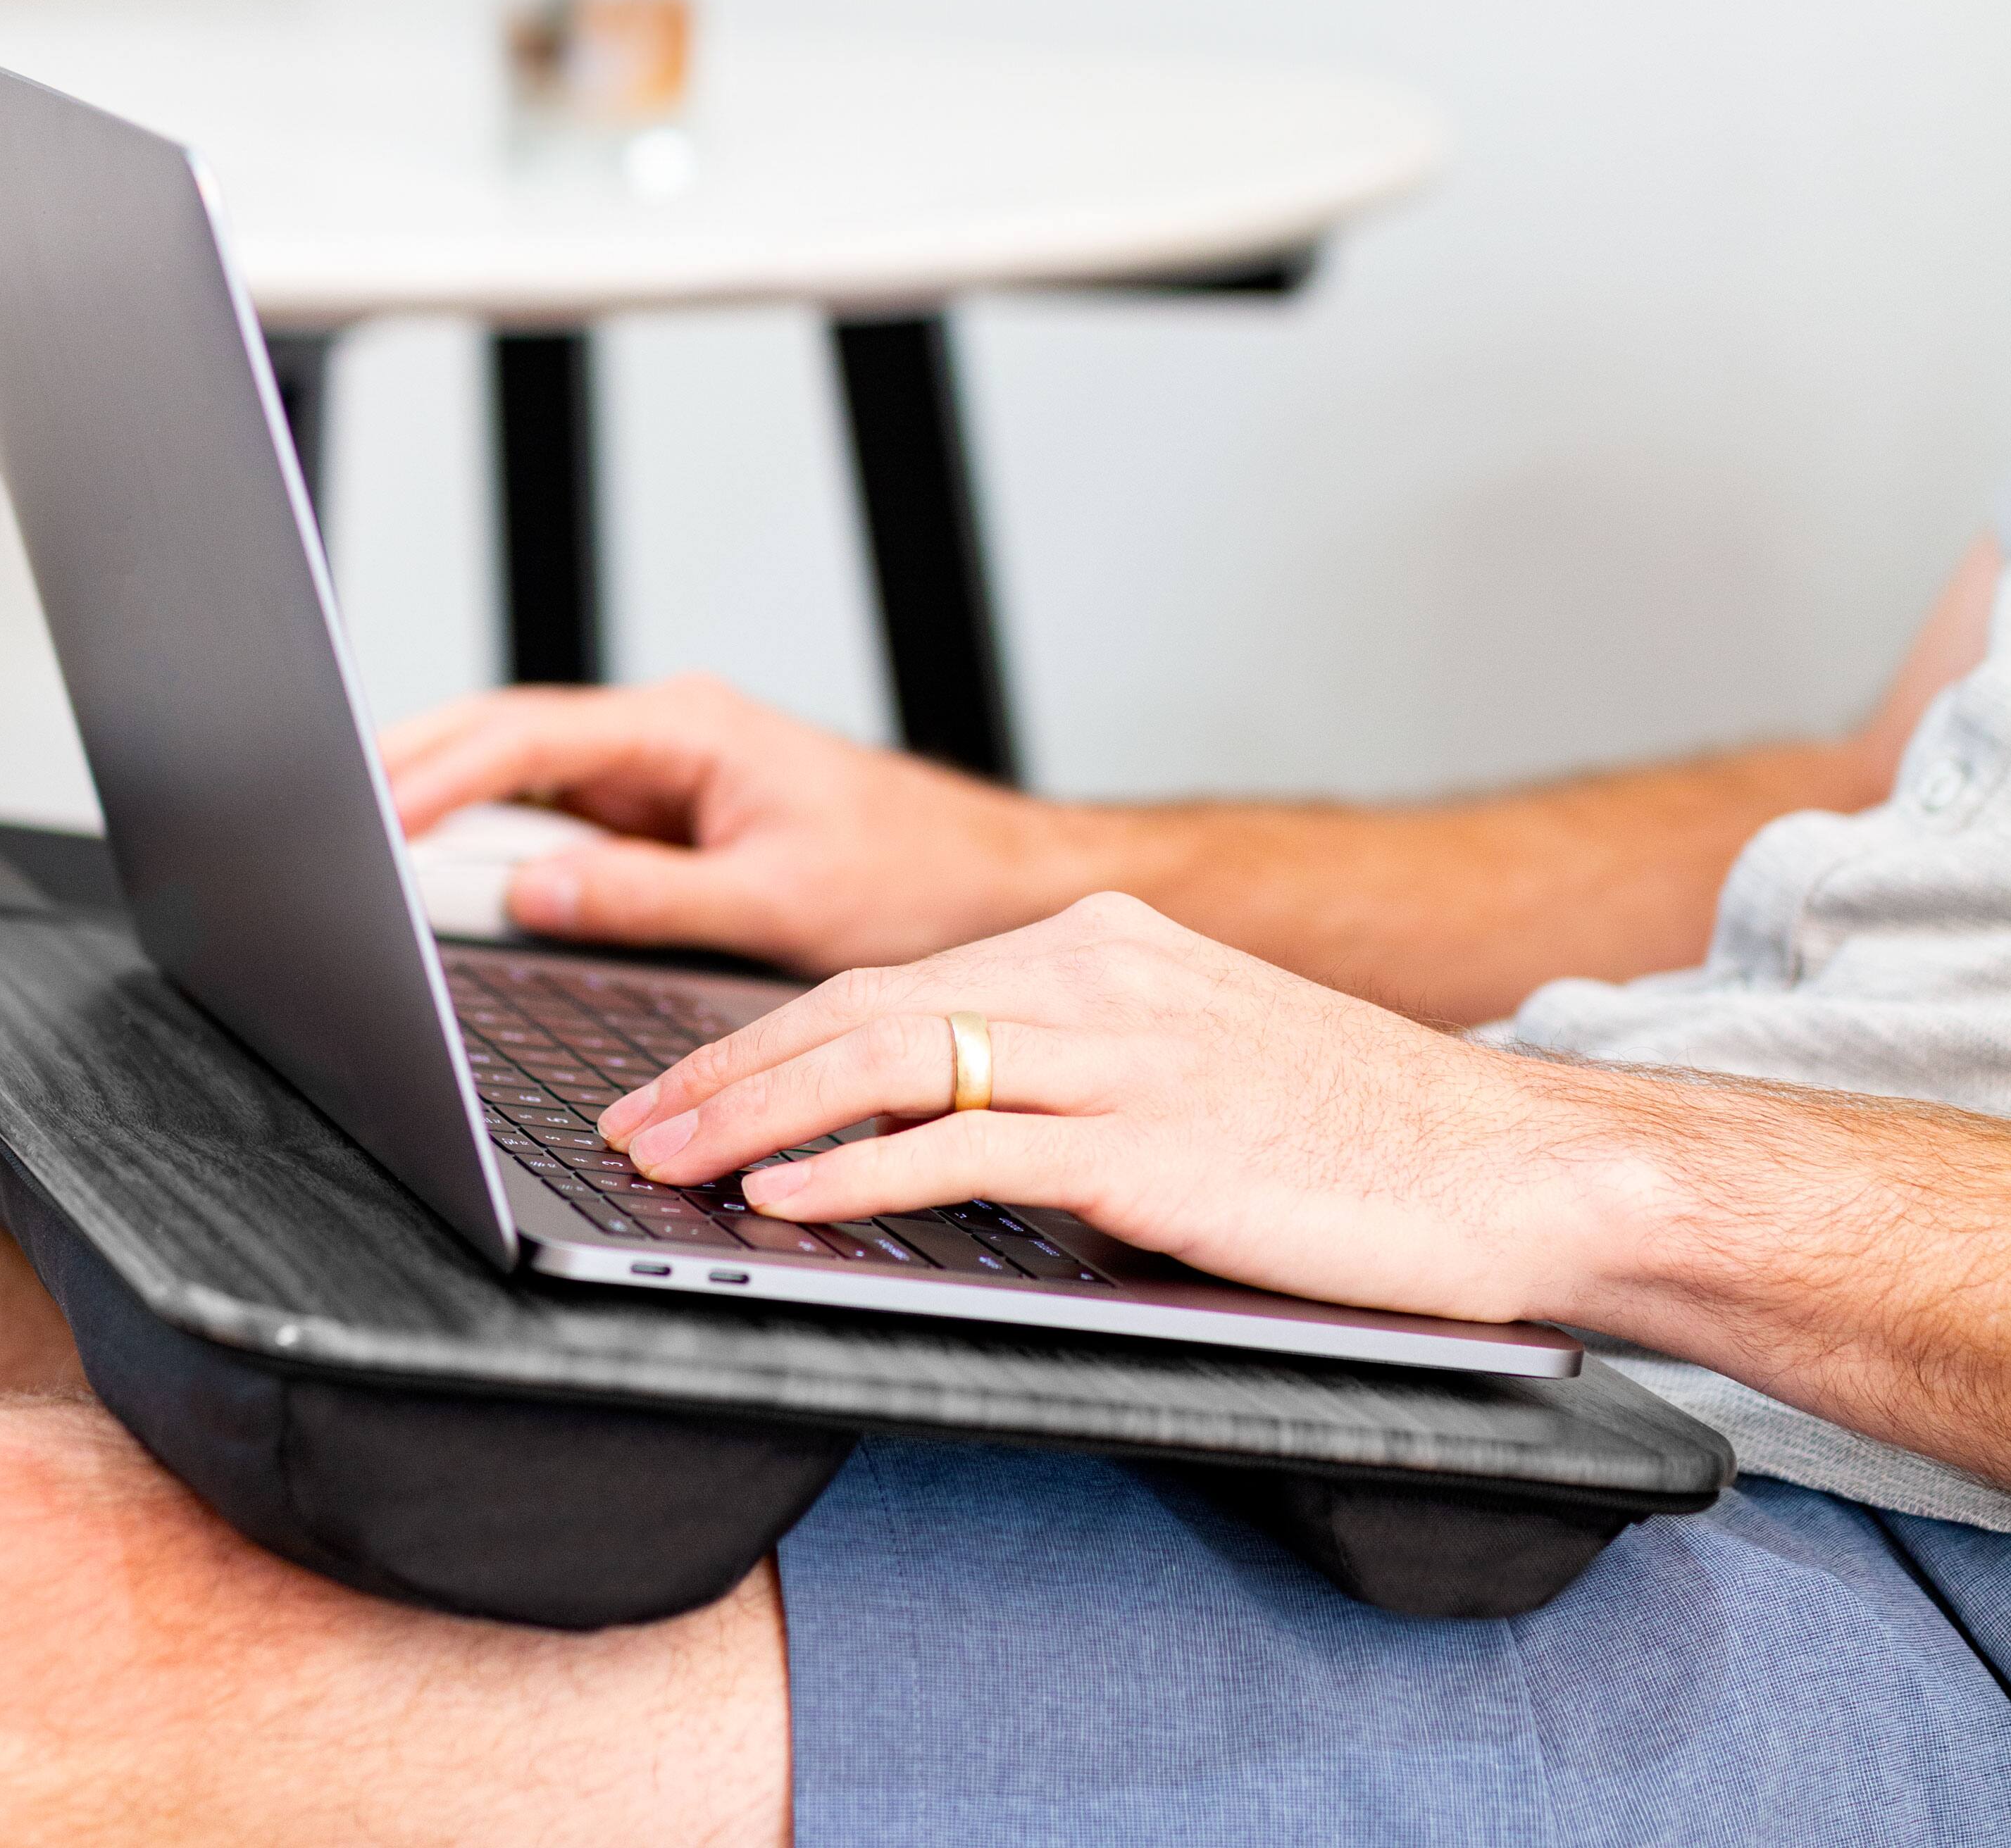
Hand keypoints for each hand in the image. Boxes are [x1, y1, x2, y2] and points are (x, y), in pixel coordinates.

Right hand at [381, 677, 1119, 975]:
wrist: (980, 877)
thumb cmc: (909, 873)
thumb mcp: (775, 901)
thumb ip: (649, 896)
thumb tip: (538, 895)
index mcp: (691, 729)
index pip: (531, 733)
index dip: (439, 774)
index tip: (371, 815)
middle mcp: (668, 736)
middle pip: (507, 739)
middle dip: (416, 778)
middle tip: (333, 829)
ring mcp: (663, 772)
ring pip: (526, 779)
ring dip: (458, 816)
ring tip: (379, 867)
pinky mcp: (668, 812)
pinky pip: (566, 821)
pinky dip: (510, 848)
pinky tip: (465, 881)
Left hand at [598, 892, 1631, 1325]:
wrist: (1507, 1161)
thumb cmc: (1352, 1128)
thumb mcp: (1185, 1059)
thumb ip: (1061, 1070)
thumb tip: (924, 1127)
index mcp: (1100, 944)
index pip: (894, 982)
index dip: (771, 1040)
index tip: (688, 1086)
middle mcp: (1098, 970)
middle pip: (864, 1006)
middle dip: (729, 1069)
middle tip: (636, 1124)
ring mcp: (1122, 1049)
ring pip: (891, 1059)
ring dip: (759, 1115)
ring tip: (669, 1159)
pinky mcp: (1149, 1139)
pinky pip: (969, 1145)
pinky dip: (861, 1172)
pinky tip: (787, 1199)